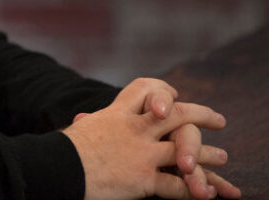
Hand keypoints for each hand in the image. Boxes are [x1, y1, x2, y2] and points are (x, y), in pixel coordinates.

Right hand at [64, 78, 233, 199]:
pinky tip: (204, 193)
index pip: (146, 89)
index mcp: (116, 113)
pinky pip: (176, 184)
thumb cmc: (62, 150)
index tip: (174, 95)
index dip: (163, 91)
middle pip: (177, 114)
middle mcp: (133, 128)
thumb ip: (90, 123)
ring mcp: (140, 153)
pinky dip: (193, 190)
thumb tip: (82, 119)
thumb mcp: (80, 129)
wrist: (57, 167)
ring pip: (185, 148)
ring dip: (208, 154)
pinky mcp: (142, 178)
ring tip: (222, 157)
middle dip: (201, 115)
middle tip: (218, 120)